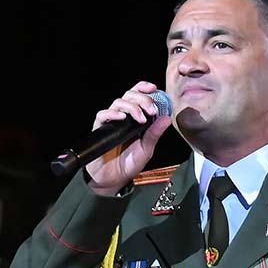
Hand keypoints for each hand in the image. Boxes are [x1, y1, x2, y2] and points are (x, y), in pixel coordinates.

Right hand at [84, 81, 175, 195]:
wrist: (114, 179)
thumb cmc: (129, 163)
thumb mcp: (147, 148)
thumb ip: (155, 133)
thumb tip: (167, 117)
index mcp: (135, 118)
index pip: (138, 96)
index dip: (145, 89)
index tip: (155, 88)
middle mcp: (123, 117)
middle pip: (129, 95)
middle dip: (142, 99)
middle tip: (151, 110)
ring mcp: (111, 121)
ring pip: (118, 102)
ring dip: (132, 107)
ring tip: (141, 118)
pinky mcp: (100, 128)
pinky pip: (103, 115)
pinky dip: (112, 113)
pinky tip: (122, 117)